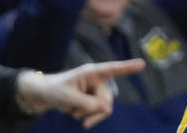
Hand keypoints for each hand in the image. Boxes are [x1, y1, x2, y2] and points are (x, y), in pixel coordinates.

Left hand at [16, 58, 145, 128]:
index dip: (127, 67)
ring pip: (103, 107)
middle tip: (83, 123)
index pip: (112, 69)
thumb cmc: (54, 90)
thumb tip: (107, 108)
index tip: (142, 64)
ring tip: (75, 115)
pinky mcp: (93, 98)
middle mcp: (97, 79)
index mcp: (92, 72)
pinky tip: (76, 113)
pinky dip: (87, 115)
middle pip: (107, 99)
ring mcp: (96, 89)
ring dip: (90, 115)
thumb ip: (87, 104)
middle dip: (95, 112)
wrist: (44, 95)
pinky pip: (97, 111)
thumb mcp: (67, 98)